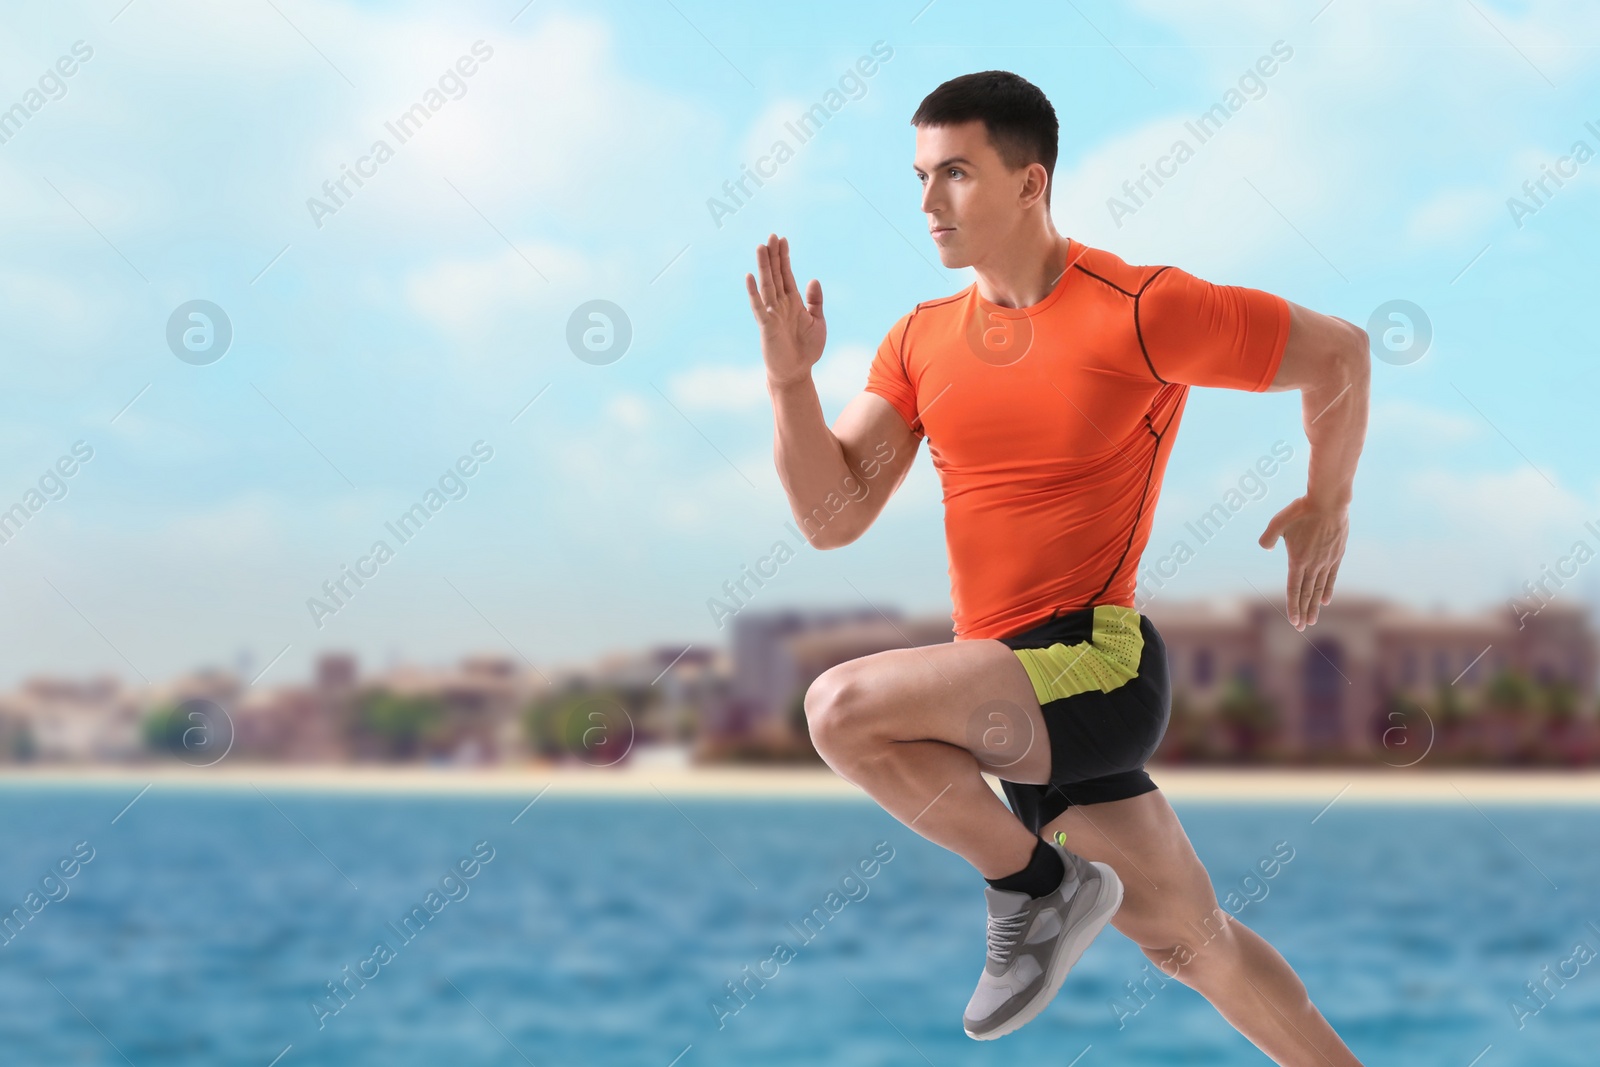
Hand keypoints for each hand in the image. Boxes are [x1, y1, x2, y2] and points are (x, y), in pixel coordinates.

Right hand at [745, 234, 824, 386]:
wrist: (796, 373)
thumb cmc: (806, 350)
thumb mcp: (817, 322)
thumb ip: (815, 301)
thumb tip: (813, 279)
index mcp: (793, 302)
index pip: (786, 275)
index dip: (784, 257)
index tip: (782, 239)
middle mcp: (780, 305)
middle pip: (775, 275)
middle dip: (774, 256)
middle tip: (771, 236)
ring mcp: (772, 314)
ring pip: (766, 286)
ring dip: (764, 267)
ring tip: (761, 248)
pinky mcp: (767, 326)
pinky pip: (759, 307)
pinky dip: (754, 292)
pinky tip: (750, 277)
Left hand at [1258, 496, 1347, 629]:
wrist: (1329, 501)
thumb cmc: (1301, 510)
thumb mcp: (1277, 522)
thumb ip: (1268, 537)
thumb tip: (1265, 548)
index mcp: (1298, 560)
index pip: (1294, 589)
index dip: (1293, 606)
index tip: (1294, 622)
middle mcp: (1313, 564)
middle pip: (1307, 594)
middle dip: (1304, 612)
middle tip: (1302, 628)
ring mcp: (1327, 561)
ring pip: (1320, 589)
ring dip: (1315, 606)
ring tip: (1313, 620)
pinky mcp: (1337, 555)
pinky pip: (1332, 577)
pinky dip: (1327, 590)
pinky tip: (1326, 600)